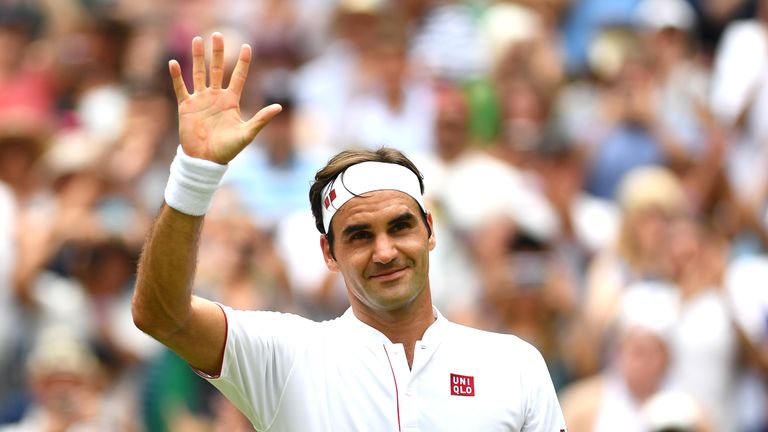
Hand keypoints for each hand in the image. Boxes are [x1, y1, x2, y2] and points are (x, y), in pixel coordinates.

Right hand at [169, 33, 281, 163]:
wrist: (205, 160)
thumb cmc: (228, 149)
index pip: (239, 77)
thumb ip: (261, 119)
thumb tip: (279, 107)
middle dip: (218, 53)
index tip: (247, 46)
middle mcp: (216, 97)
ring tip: (197, 40)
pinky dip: (177, 76)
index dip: (243, 62)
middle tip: (218, 35)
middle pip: (218, 69)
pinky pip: (181, 88)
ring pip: (199, 73)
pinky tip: (174, 62)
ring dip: (198, 57)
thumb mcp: (247, 133)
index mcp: (231, 101)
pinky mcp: (186, 106)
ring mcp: (200, 100)